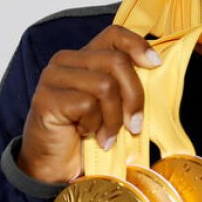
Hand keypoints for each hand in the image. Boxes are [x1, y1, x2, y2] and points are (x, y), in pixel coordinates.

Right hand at [17, 25, 160, 183]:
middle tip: (134, 125)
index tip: (155, 64)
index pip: (114, 34)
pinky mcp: (46, 98)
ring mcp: (53, 77)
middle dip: (134, 97)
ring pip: (105, 85)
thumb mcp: (112, 104)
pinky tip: (86, 135)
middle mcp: (66, 61)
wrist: (54, 167)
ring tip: (107, 135)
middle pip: (117, 62)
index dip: (138, 45)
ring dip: (113, 118)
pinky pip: (87, 105)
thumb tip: (154, 69)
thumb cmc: (86, 134)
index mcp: (84, 57)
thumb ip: (125, 84)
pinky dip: (94, 126)